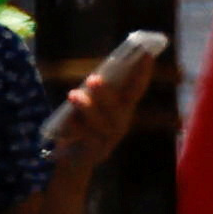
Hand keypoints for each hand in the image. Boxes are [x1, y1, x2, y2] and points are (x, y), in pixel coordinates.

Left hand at [49, 43, 158, 171]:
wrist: (75, 160)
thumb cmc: (84, 124)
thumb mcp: (93, 105)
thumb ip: (98, 92)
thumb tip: (97, 74)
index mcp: (124, 108)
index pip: (136, 89)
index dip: (143, 73)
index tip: (146, 53)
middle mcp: (120, 123)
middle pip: (117, 107)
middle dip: (106, 92)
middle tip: (93, 78)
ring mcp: (108, 139)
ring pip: (100, 123)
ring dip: (87, 107)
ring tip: (73, 94)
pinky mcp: (94, 152)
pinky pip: (85, 138)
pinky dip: (75, 127)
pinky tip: (66, 120)